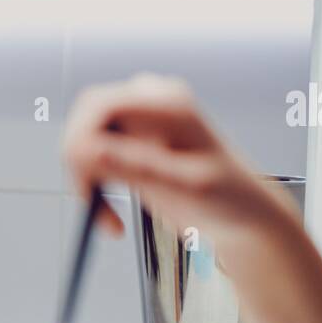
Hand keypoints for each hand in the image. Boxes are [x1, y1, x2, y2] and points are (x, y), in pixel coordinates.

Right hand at [61, 74, 298, 249]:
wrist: (242, 218)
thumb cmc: (228, 198)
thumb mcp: (186, 183)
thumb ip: (139, 165)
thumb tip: (91, 151)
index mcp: (169, 104)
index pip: (101, 104)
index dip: (80, 137)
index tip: (80, 176)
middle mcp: (150, 106)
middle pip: (86, 120)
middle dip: (79, 164)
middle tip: (90, 202)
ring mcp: (139, 124)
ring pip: (84, 142)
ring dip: (86, 183)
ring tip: (109, 219)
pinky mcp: (131, 147)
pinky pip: (92, 161)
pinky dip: (94, 190)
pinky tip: (112, 217)